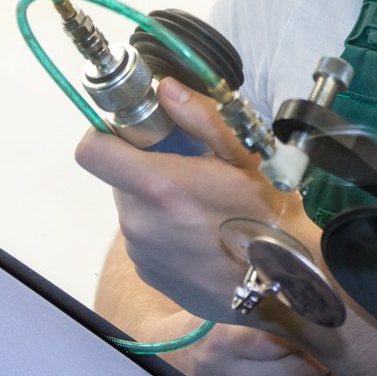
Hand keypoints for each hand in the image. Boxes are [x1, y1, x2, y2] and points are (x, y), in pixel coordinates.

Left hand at [76, 78, 311, 320]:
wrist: (285, 288)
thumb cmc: (269, 216)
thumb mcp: (246, 156)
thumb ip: (201, 117)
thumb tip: (164, 88)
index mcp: (158, 187)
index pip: (91, 151)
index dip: (106, 134)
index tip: (136, 132)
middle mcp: (138, 222)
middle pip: (117, 178)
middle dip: (145, 168)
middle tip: (189, 170)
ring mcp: (140, 252)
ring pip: (133, 208)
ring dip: (155, 201)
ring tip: (200, 208)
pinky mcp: (147, 273)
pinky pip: (143, 239)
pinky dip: (162, 231)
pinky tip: (199, 236)